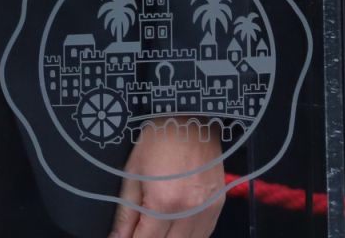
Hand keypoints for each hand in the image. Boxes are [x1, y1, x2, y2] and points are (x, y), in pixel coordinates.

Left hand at [110, 119, 225, 237]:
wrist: (189, 117)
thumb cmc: (156, 140)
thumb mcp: (132, 173)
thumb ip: (126, 212)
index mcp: (164, 202)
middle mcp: (190, 211)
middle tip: (140, 233)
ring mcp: (208, 210)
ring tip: (157, 230)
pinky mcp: (218, 205)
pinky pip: (205, 233)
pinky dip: (189, 236)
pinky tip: (175, 229)